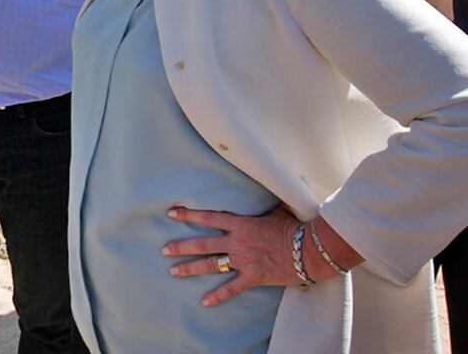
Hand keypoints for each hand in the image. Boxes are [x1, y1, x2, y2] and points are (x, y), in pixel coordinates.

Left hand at [161, 205, 306, 306]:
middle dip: (181, 246)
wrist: (313, 250)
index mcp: (242, 224)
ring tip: (173, 271)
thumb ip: (272, 195)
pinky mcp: (254, 277)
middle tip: (164, 250)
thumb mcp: (281, 207)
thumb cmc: (298, 226)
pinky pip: (232, 288)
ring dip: (190, 268)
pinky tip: (204, 302)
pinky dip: (218, 296)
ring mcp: (244, 261)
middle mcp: (238, 243)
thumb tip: (279, 174)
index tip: (171, 214)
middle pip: (202, 244)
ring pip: (210, 265)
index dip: (189, 215)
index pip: (209, 217)